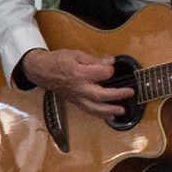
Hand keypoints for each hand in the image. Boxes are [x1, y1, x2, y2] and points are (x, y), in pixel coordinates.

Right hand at [16, 47, 134, 118]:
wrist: (41, 71)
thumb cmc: (58, 61)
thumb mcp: (74, 54)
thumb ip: (93, 60)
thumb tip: (110, 61)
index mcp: (78, 73)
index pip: (101, 74)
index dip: (109, 69)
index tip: (112, 66)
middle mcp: (78, 88)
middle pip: (99, 95)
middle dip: (116, 95)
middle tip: (130, 92)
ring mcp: (77, 97)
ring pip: (94, 107)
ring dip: (109, 110)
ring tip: (122, 110)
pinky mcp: (75, 102)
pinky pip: (89, 111)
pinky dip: (100, 115)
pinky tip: (110, 117)